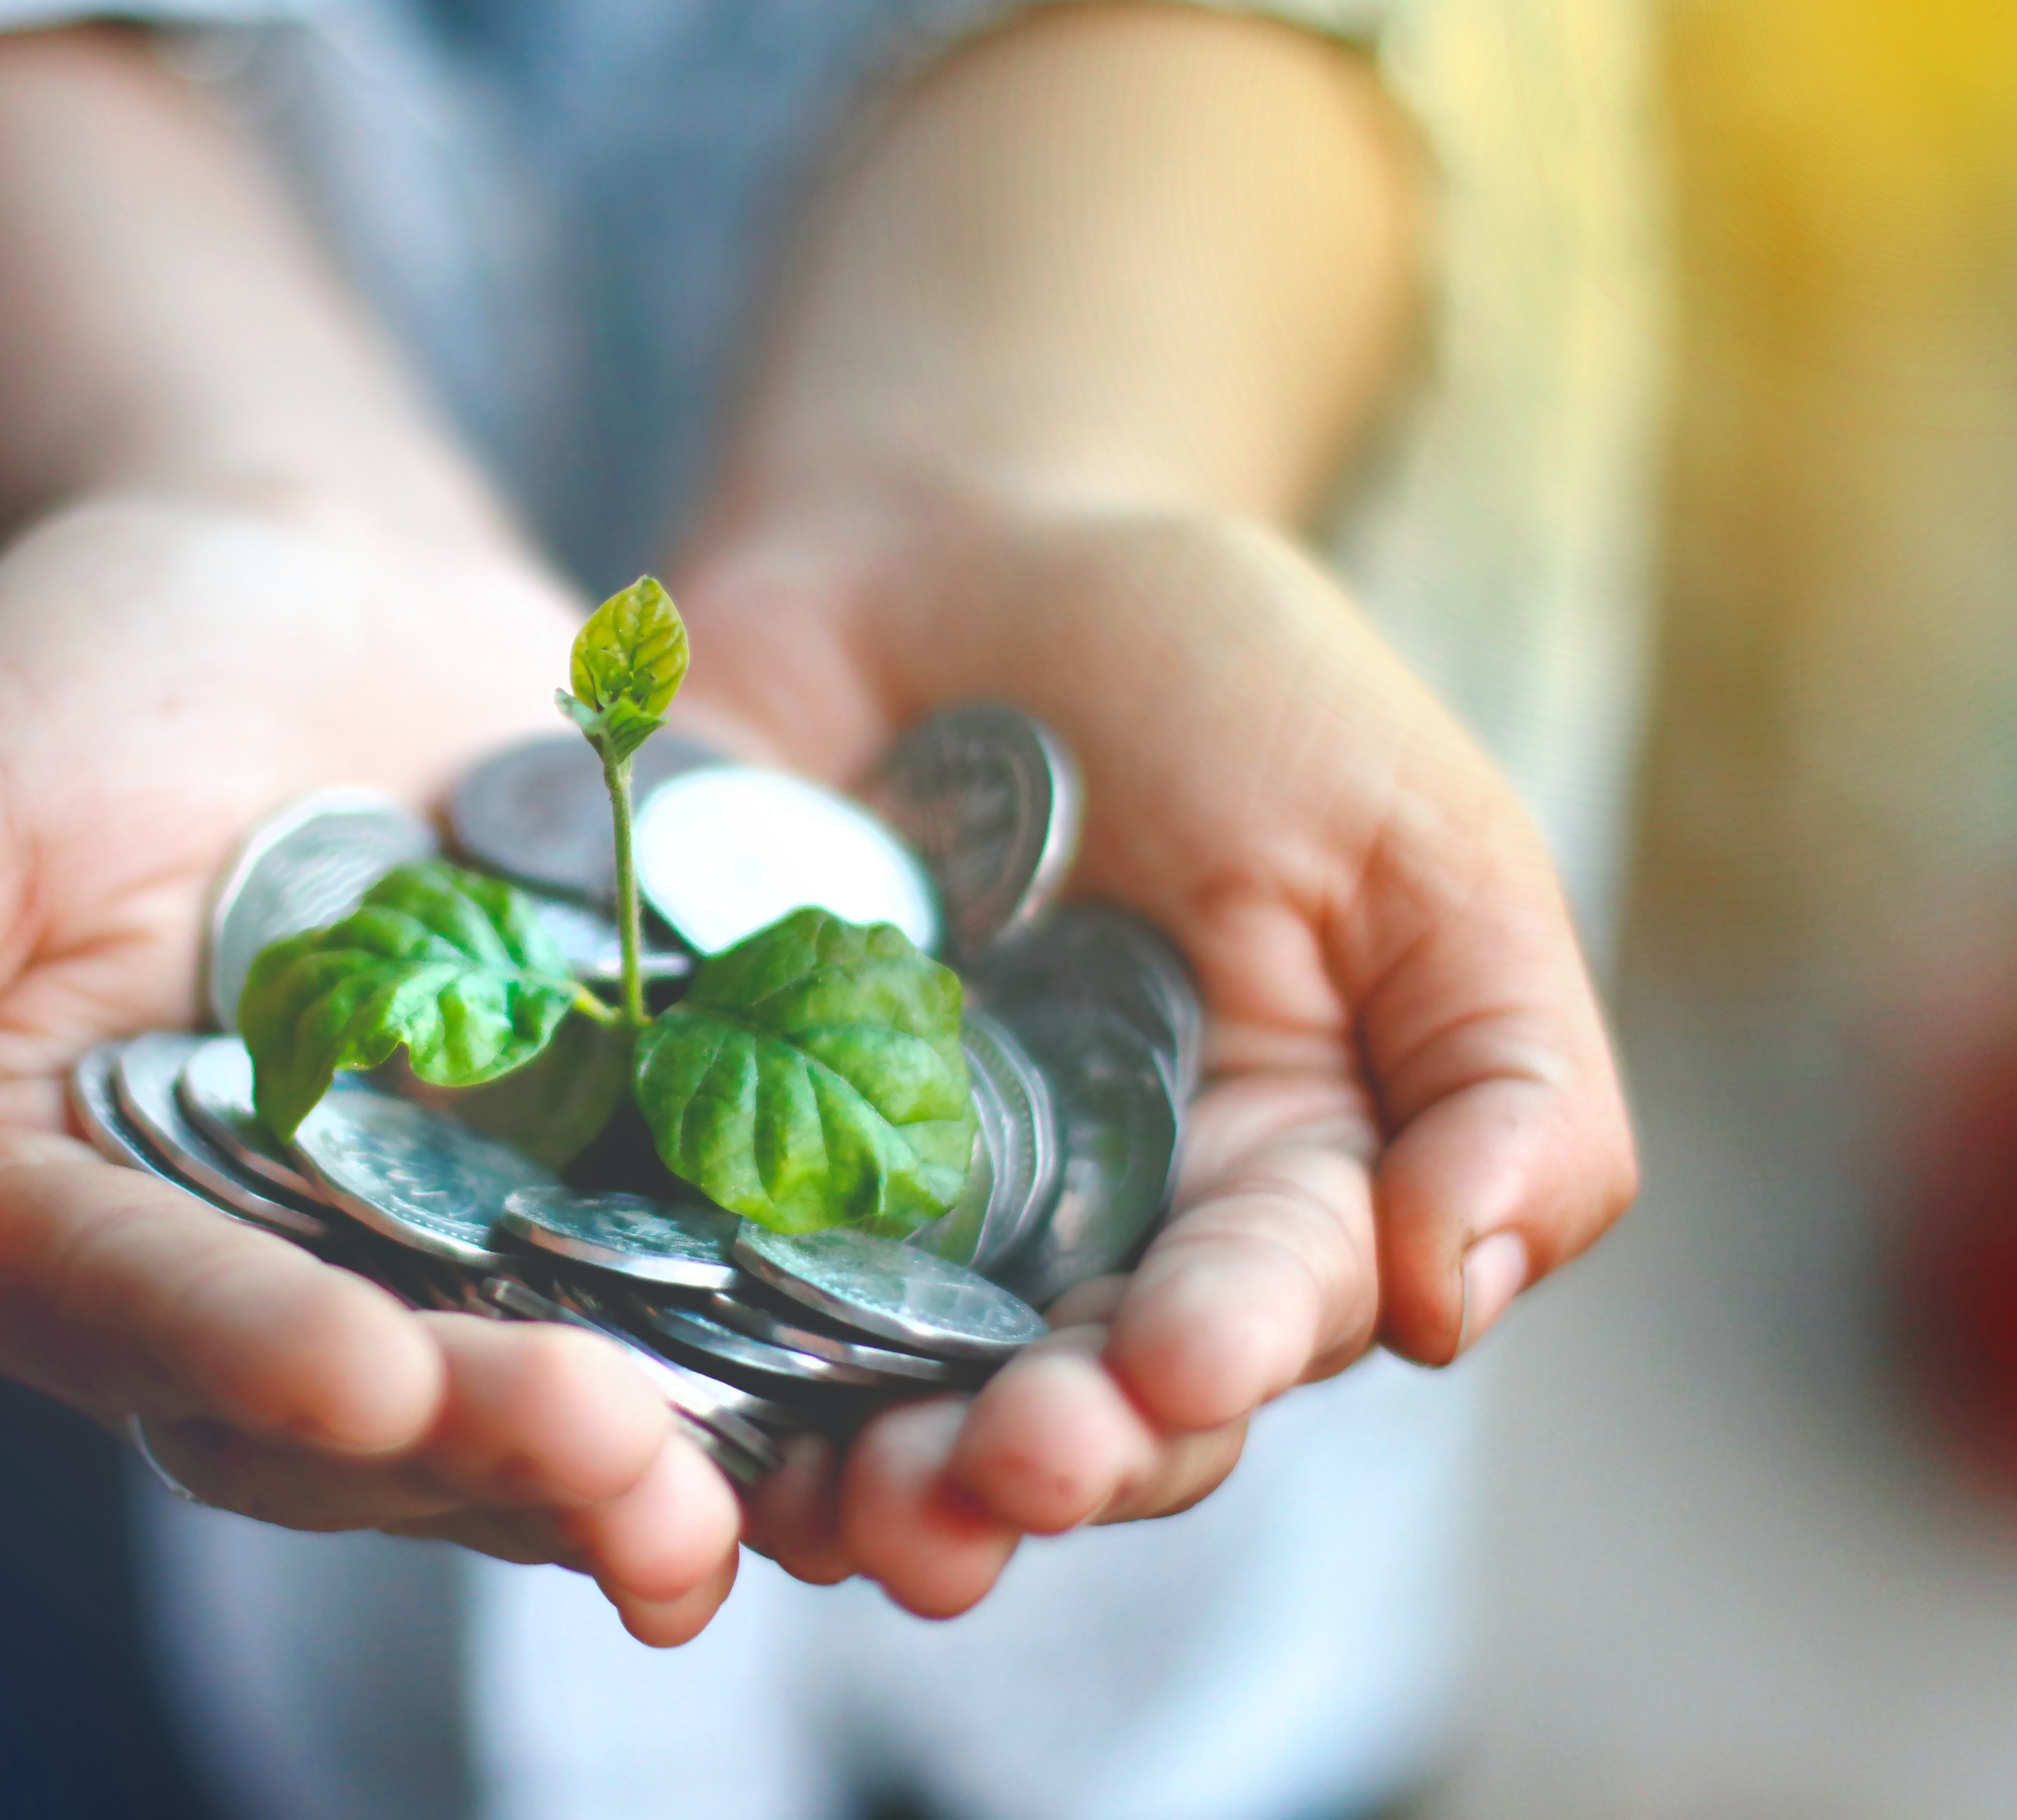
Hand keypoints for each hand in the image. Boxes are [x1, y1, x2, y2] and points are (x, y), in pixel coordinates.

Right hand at [0, 493, 743, 1643]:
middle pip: (368, 1413)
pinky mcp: (597, 1180)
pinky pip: (682, 1294)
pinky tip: (873, 1401)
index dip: (254, 1358)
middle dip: (496, 1448)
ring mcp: (438, 1244)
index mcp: (65, 1230)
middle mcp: (254, 1279)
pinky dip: (769, 1357)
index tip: (366, 1383)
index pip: (152, 1321)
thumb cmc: (63, 683)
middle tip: (631, 1476)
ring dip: (645, 1464)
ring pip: (535, 1398)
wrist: (295, 580)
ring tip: (749, 1500)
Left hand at [677, 492, 1636, 1614]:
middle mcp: (1078, 1252)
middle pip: (1075, 1416)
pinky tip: (685, 1442)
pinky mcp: (717, 1173)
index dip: (1219, 1356)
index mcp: (1260, 1194)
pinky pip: (701, 1314)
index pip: (1254, 1319)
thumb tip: (1455, 1297)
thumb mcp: (1414, 838)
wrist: (941, 556)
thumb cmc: (1212, 682)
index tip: (1178, 1363)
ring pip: (888, 1413)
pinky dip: (698, 1392)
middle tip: (1007, 1470)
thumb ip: (1502, 1073)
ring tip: (856, 1513)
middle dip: (1048, 1459)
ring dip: (877, 1486)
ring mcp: (889, 1227)